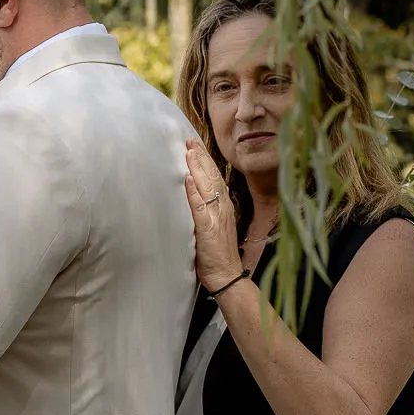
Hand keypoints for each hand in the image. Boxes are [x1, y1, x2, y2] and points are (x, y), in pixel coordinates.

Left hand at [184, 139, 242, 291]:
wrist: (226, 274)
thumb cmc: (216, 253)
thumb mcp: (211, 226)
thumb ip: (204, 211)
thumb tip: (193, 195)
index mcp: (224, 206)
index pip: (214, 178)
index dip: (205, 161)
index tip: (195, 146)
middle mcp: (223, 207)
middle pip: (212, 176)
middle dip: (201, 157)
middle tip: (190, 140)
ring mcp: (216, 216)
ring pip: (208, 186)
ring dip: (197, 167)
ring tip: (189, 151)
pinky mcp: (208, 228)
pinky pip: (200, 207)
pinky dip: (194, 192)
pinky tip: (188, 179)